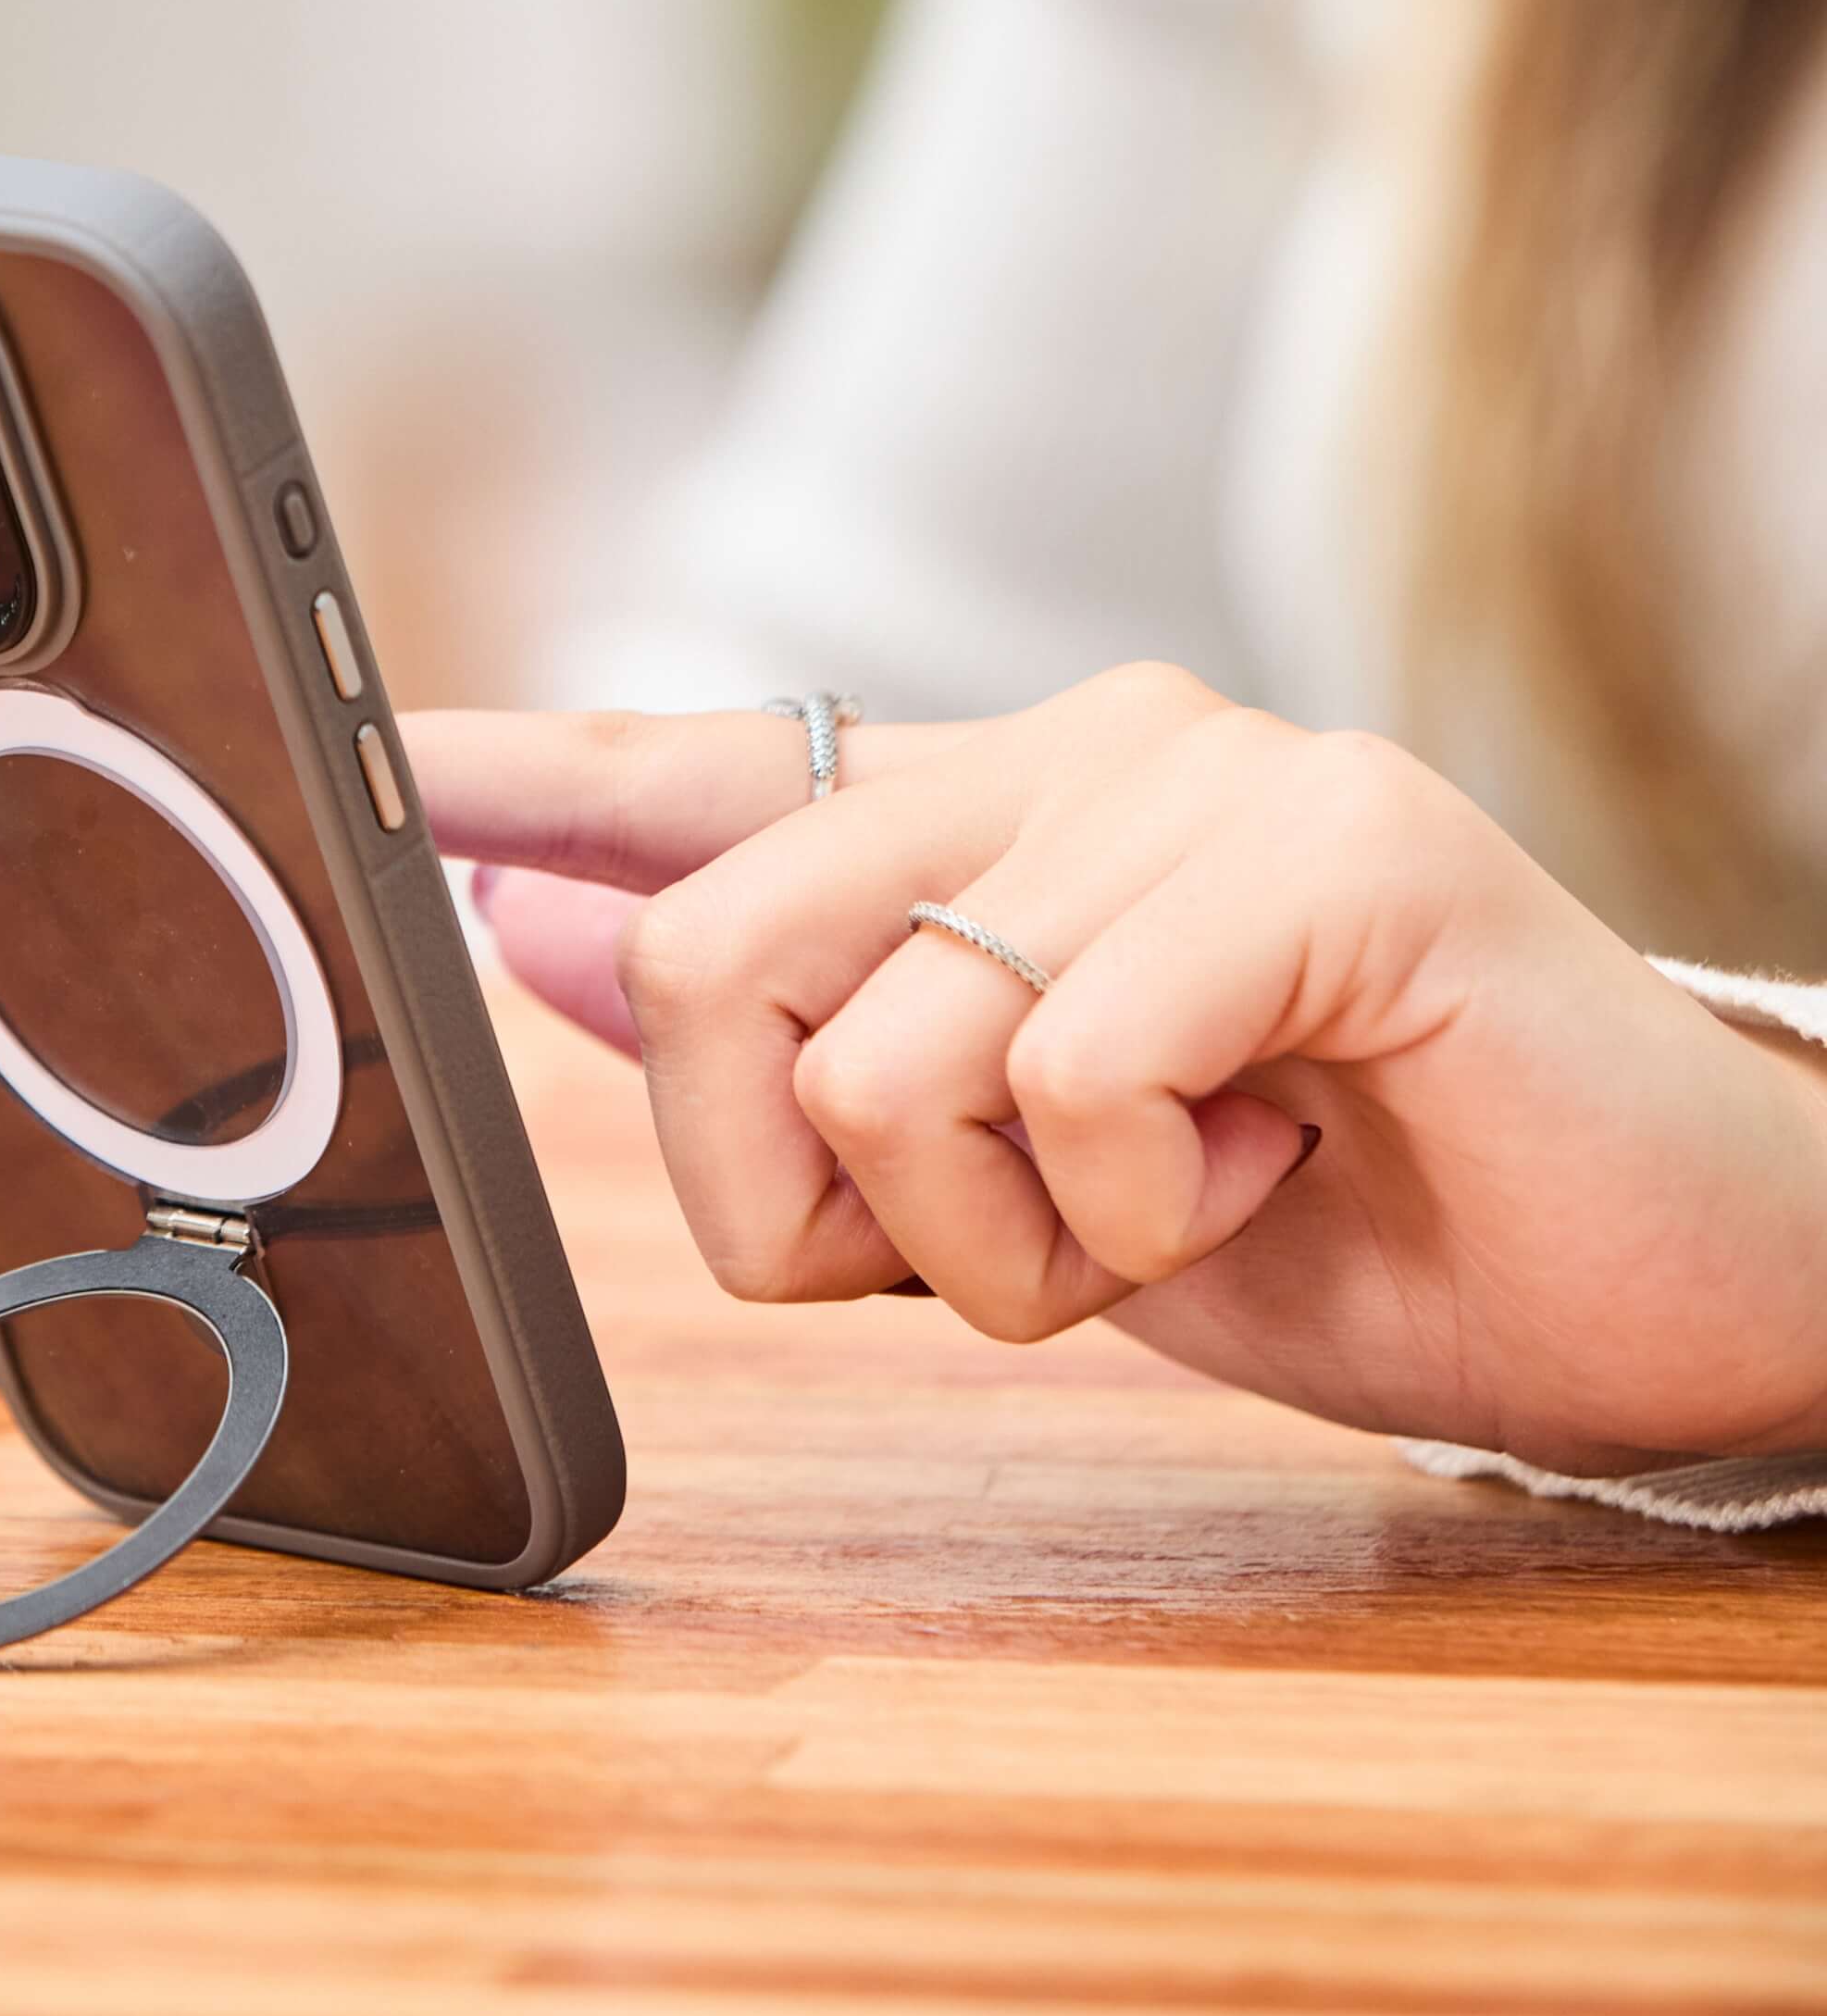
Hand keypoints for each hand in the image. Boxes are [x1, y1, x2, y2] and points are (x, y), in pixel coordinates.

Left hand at [406, 667, 1826, 1472]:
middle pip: (715, 950)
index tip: (356, 765)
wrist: (1657, 1272)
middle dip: (802, 1189)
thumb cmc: (1329, 1214)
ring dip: (1004, 1235)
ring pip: (879, 1043)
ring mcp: (1196, 770)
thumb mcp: (1010, 1174)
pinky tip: (1286, 1159)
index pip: (692, 762)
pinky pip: (1069, 1068)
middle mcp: (1065, 743)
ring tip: (1191, 1193)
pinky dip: (1146, 1211)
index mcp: (977, 806)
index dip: (507, 772)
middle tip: (1002, 1236)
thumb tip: (526, 930)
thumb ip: (784, 1045)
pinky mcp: (1333, 837)